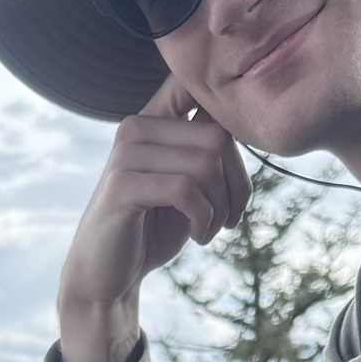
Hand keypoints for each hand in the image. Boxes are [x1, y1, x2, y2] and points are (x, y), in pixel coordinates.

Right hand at [58, 73, 248, 361]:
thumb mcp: (189, 183)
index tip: (232, 163)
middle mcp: (136, 126)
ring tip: (210, 229)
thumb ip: (210, 150)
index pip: (196, 85)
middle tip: (229, 217)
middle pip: (218, 137)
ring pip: (206, 165)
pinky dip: (204, 219)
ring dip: (220, 207)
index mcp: (153, 119)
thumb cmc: (155, 227)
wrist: (109, 275)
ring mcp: (126, 154)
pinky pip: (186, 190)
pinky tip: (198, 236)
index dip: (229, 112)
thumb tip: (251, 122)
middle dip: (237, 184)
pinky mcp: (122, 186)